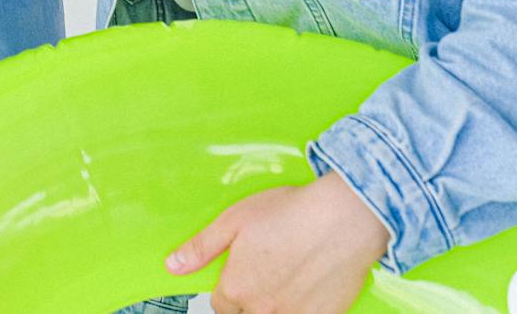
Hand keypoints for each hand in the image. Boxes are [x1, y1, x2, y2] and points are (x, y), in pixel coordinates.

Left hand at [166, 172, 389, 313]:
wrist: (344, 219)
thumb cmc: (289, 213)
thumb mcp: (233, 221)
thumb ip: (201, 248)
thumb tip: (172, 266)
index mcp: (236, 289)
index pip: (220, 305)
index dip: (228, 287)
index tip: (241, 271)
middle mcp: (263, 310)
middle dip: (249, 299)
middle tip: (267, 271)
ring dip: (275, 304)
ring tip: (289, 276)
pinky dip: (303, 306)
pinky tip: (310, 284)